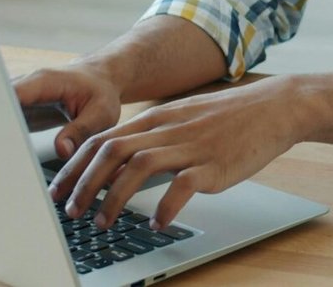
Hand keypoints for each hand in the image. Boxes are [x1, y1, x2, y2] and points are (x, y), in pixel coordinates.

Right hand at [13, 64, 123, 160]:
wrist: (100, 80)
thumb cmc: (101, 92)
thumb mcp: (100, 113)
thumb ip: (80, 131)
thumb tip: (61, 150)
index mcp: (43, 81)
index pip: (10, 94)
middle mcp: (25, 86)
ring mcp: (20, 97)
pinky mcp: (20, 109)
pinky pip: (4, 122)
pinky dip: (1, 137)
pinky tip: (3, 154)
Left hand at [49, 76, 308, 229]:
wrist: (273, 108)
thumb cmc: (227, 118)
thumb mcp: (181, 119)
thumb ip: (150, 136)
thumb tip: (116, 161)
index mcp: (156, 118)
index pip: (101, 139)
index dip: (74, 166)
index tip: (59, 190)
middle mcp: (168, 129)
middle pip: (111, 151)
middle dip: (84, 184)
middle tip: (71, 211)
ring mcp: (191, 145)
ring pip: (138, 166)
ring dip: (114, 197)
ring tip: (104, 222)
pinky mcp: (214, 164)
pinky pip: (182, 185)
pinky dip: (165, 206)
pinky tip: (158, 223)